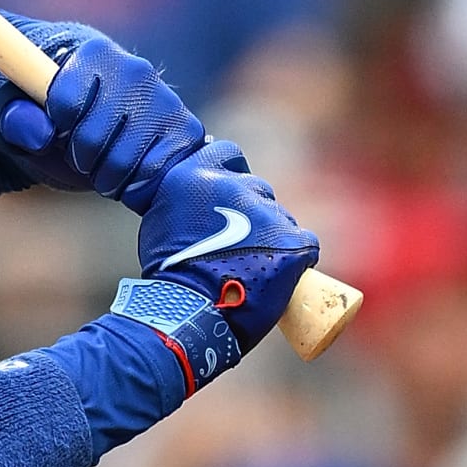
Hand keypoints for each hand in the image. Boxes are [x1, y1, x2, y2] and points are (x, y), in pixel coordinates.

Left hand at [0, 17, 206, 210]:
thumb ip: (14, 118)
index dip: (55, 126)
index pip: (65, 104)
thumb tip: (40, 131)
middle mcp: (136, 71)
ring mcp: (166, 101)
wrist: (80, 122)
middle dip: (77, 157)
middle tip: (77, 150)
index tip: (56, 124)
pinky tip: (127, 173)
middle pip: (94, 139)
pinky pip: (159, 175)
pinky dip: (136, 188)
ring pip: (127, 162)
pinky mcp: (185, 132)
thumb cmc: (41, 111)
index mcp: (92, 54)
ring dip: (105, 177)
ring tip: (100, 162)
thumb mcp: (9, 113)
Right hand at [135, 141, 318, 353]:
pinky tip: (277, 277)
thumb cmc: (168, 277)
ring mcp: (268, 214)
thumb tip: (202, 203)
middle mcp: (234, 186)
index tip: (230, 195)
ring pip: (281, 219)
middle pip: (257, 189)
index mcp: (195, 176)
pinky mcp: (293, 241)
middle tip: (239, 245)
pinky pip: (304, 244)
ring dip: (272, 238)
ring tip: (253, 268)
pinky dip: (295, 259)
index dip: (232, 175)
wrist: (188, 313)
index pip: (227, 153)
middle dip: (253, 213)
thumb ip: (185, 202)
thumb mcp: (162, 222)